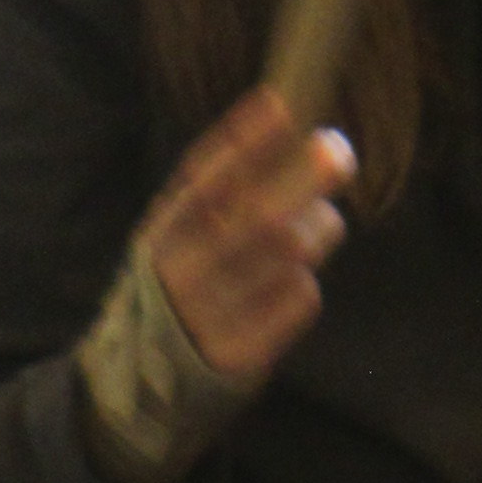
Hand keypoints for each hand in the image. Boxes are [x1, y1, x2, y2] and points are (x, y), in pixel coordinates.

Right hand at [143, 89, 356, 382]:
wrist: (145, 376)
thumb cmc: (182, 280)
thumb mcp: (180, 230)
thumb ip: (220, 185)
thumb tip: (285, 120)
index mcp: (164, 230)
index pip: (204, 178)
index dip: (244, 141)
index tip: (282, 106)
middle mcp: (183, 269)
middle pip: (259, 215)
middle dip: (303, 177)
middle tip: (337, 149)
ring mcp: (213, 313)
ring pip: (290, 252)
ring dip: (318, 227)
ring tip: (318, 222)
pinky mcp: (244, 352)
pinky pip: (300, 297)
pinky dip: (305, 281)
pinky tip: (289, 283)